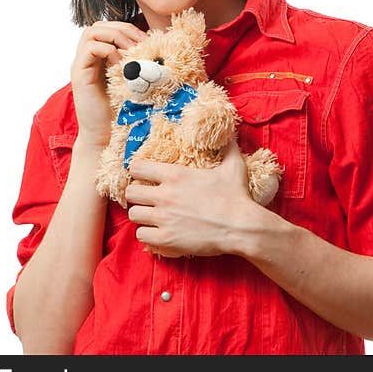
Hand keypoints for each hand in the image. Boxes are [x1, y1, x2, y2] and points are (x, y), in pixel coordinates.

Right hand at [70, 21, 147, 146]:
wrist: (105, 137)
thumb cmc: (122, 113)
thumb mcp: (135, 82)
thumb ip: (139, 65)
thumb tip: (162, 50)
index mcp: (100, 58)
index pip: (109, 28)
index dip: (129, 29)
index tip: (148, 41)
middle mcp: (88, 59)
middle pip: (98, 26)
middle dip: (123, 29)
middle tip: (141, 43)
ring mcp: (81, 66)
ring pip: (91, 33)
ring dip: (116, 37)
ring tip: (132, 51)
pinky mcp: (79, 75)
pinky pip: (90, 49)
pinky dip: (108, 51)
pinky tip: (121, 65)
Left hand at [125, 138, 263, 257]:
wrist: (241, 227)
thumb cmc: (237, 196)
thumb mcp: (234, 167)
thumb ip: (228, 148)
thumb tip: (231, 132)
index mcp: (176, 175)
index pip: (137, 167)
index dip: (139, 171)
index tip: (144, 175)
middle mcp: (165, 195)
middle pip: (131, 192)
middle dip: (138, 195)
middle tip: (148, 198)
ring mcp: (163, 218)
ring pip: (134, 215)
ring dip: (142, 215)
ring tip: (153, 216)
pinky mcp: (166, 239)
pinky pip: (142, 236)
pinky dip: (148, 234)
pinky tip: (158, 232)